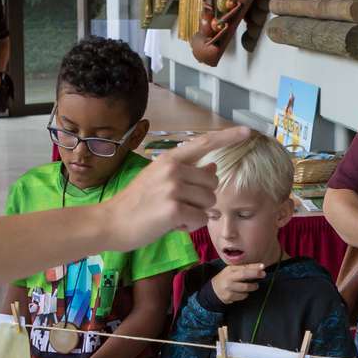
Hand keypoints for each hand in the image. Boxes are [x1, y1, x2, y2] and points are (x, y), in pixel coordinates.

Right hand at [102, 128, 249, 249]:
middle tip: (179, 206)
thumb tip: (213, 168)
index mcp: (170, 159)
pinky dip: (191, 226)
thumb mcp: (160, 181)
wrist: (111, 222)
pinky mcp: (174, 209)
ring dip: (197, 214)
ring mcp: (173, 188)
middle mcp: (173, 169)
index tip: (247, 132)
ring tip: (173, 215)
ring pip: (209, 203)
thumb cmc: (137, 204)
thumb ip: (187, 173)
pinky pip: (201, 219)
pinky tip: (171, 225)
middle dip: (204, 199)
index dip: (228, 137)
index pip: (205, 143)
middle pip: (213, 184)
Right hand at [211, 262, 265, 303]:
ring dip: (252, 287)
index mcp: (230, 269)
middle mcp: (228, 277)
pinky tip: (243, 292)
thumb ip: (244, 269)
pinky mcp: (229, 296)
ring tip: (255, 286)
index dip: (254, 266)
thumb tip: (260, 267)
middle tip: (263, 274)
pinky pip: (243, 296)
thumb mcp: (232, 271)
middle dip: (255, 274)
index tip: (263, 266)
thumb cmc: (227, 279)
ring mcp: (228, 288)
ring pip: (245, 287)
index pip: (243, 266)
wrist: (213, 290)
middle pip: (244, 274)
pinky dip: (245, 294)